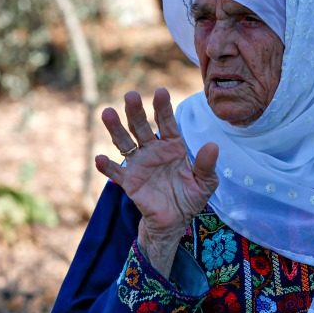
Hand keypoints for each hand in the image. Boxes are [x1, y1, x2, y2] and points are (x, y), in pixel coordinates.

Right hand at [95, 88, 218, 276]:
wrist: (175, 221)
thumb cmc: (191, 197)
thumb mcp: (205, 183)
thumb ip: (207, 165)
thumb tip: (213, 145)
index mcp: (173, 146)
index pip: (167, 123)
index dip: (163, 108)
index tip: (160, 91)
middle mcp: (154, 150)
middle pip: (141, 127)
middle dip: (136, 111)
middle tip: (130, 95)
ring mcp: (139, 164)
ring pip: (125, 142)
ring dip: (116, 129)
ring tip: (107, 113)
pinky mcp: (130, 182)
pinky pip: (116, 172)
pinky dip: (108, 166)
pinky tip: (101, 159)